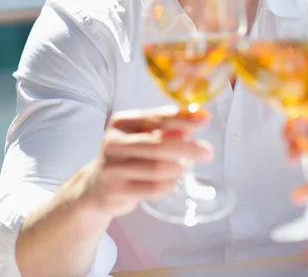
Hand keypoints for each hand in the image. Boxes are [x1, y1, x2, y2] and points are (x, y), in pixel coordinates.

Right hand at [82, 105, 212, 217]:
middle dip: (187, 148)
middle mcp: (114, 142)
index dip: (182, 118)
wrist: (97, 186)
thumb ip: (167, 128)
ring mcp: (112, 167)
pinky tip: (171, 184)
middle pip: (157, 144)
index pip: (157, 118)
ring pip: (155, 168)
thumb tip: (198, 118)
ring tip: (182, 168)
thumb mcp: (143, 136)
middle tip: (208, 152)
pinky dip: (167, 186)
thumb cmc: (129, 156)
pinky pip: (151, 188)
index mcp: (122, 122)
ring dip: (176, 169)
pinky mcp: (115, 190)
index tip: (205, 118)